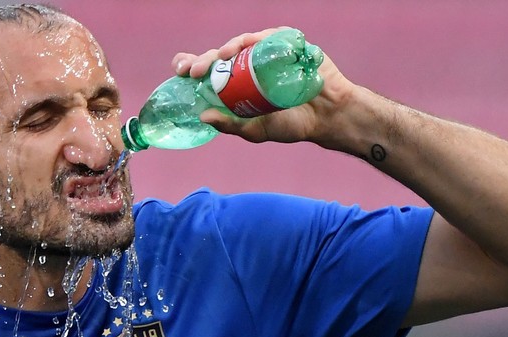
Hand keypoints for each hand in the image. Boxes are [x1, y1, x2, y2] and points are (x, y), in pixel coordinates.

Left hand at [171, 28, 356, 147]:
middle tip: (194, 71)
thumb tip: (203, 117)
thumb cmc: (291, 124)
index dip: (192, 65)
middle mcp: (248, 64)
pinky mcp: (288, 43)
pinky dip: (258, 38)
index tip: (180, 71)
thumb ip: (230, 124)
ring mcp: (268, 52)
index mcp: (237, 83)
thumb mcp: (254, 129)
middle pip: (220, 55)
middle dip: (204, 60)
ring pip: (242, 43)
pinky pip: (270, 36)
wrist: (326, 117)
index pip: (209, 69)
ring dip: (228, 47)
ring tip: (221, 57)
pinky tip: (249, 44)